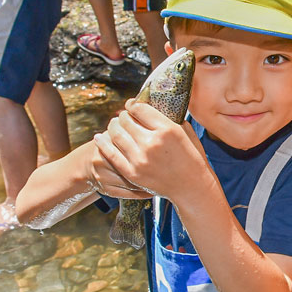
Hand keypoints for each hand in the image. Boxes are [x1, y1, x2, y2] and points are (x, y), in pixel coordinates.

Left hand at [93, 99, 210, 200]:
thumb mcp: (186, 133)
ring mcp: (140, 158)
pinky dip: (103, 143)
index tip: (131, 105)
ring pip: (115, 134)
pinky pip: (111, 154)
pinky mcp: (132, 172)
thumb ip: (168, 119)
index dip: (133, 104)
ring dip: (113, 127)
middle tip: (124, 117)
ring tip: (114, 126)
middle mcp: (152, 142)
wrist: (191, 187)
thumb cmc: (192, 158)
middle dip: (123, 116)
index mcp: (167, 130)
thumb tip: (151, 108)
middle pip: (126, 120)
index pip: (140, 108)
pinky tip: (99, 137)